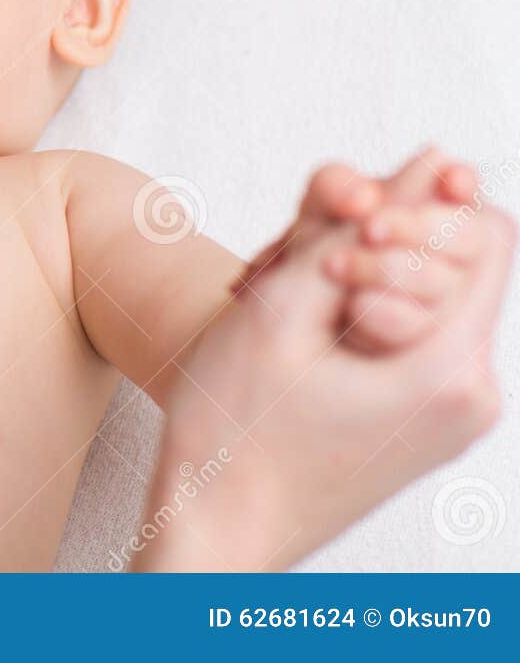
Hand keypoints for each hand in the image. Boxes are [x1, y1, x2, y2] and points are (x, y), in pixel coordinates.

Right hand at [134, 150, 512, 570]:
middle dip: (372, 242)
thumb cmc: (231, 437)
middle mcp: (471, 397)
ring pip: (423, 295)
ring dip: (351, 276)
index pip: (485, 234)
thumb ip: (356, 225)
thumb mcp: (280, 308)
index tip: (342, 227)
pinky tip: (287, 327)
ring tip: (271, 299)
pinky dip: (351, 314)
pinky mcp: (418, 424)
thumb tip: (434, 159)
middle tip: (290, 264)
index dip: (414, 207)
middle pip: (452, 262)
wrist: (212, 539)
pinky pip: (405, 336)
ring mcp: (448, 415)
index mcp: (452, 372)